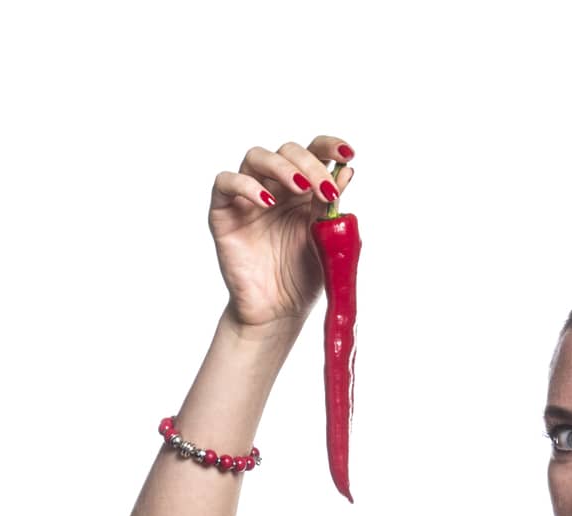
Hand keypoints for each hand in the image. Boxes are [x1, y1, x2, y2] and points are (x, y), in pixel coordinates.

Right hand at [208, 134, 355, 330]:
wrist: (278, 313)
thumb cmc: (302, 278)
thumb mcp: (325, 240)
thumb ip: (330, 208)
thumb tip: (346, 171)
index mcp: (303, 190)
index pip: (312, 153)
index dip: (328, 147)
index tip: (348, 153)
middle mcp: (275, 187)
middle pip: (287, 150)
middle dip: (310, 164)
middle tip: (326, 190)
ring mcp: (247, 197)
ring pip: (256, 157)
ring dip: (282, 167)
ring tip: (301, 189)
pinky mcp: (223, 212)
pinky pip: (225, 183)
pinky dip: (245, 185)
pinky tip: (267, 203)